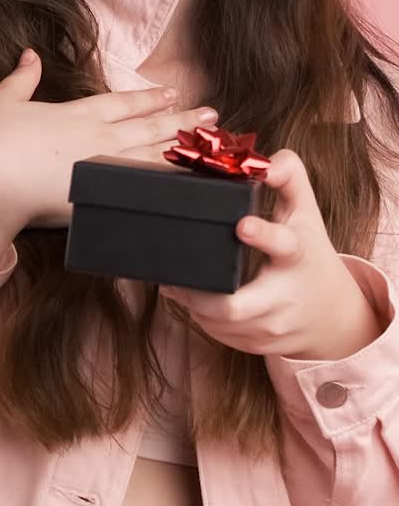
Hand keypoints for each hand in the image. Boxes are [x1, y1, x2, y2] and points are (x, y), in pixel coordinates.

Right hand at [0, 49, 219, 230]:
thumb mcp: (4, 101)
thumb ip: (22, 78)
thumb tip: (30, 54)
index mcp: (78, 115)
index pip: (124, 103)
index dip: (151, 98)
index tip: (172, 93)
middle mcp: (98, 139)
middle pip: (149, 128)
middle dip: (181, 120)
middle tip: (210, 115)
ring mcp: (103, 170)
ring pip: (153, 157)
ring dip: (182, 148)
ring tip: (207, 143)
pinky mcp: (100, 199)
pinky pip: (142, 190)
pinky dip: (166, 184)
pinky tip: (185, 183)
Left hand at [159, 148, 384, 360]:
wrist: (332, 314)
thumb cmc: (310, 252)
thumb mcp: (305, 212)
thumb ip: (289, 176)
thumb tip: (263, 160)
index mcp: (296, 255)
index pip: (282, 245)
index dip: (262, 235)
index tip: (241, 224)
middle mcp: (284, 297)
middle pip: (236, 307)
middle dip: (201, 295)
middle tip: (174, 275)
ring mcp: (270, 327)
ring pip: (219, 323)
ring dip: (192, 303)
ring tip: (174, 281)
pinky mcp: (256, 344)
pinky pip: (218, 335)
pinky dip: (199, 317)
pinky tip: (186, 298)